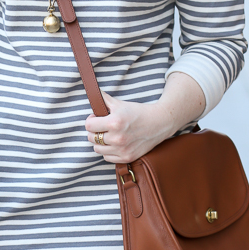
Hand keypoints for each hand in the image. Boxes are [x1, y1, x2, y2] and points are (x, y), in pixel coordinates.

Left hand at [85, 73, 205, 164]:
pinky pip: (107, 157)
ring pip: (97, 149)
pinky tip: (114, 143)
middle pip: (91, 138)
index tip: (96, 118)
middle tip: (102, 126)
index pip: (88, 126)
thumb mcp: (119, 103)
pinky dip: (108, 151)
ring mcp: (122, 149)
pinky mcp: (127, 157)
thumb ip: (102, 98)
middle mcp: (117, 138)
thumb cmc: (138, 112)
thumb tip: (92, 91)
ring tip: (107, 135)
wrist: (159, 123)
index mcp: (114, 122)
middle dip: (94, 131)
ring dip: (99, 142)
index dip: (91, 120)